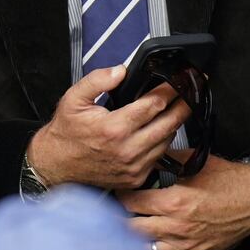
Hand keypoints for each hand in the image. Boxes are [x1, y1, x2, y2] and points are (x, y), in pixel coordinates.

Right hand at [26, 66, 191, 189]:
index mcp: (114, 128)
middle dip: (183, 104)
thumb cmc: (66, 133)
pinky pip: (159, 157)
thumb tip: (120, 71)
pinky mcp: (135, 178)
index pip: (153, 104)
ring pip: (167, 141)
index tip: (179, 80)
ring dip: (176, 123)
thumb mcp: (74, 99)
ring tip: (182, 107)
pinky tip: (165, 129)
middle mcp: (127, 150)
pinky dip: (164, 141)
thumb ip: (97, 80)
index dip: (169, 89)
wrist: (56, 165)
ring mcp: (133, 167)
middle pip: (168, 123)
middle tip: (193, 91)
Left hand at [119, 154, 249, 249]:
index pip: (133, 203)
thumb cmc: (231, 181)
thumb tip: (149, 157)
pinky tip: (152, 245)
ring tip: (132, 229)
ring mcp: (186, 245)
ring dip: (136, 239)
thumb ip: (168, 159)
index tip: (120, 190)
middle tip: (119, 210)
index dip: (121, 195)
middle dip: (122, 219)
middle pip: (132, 230)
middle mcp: (178, 227)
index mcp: (176, 202)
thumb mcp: (196, 162)